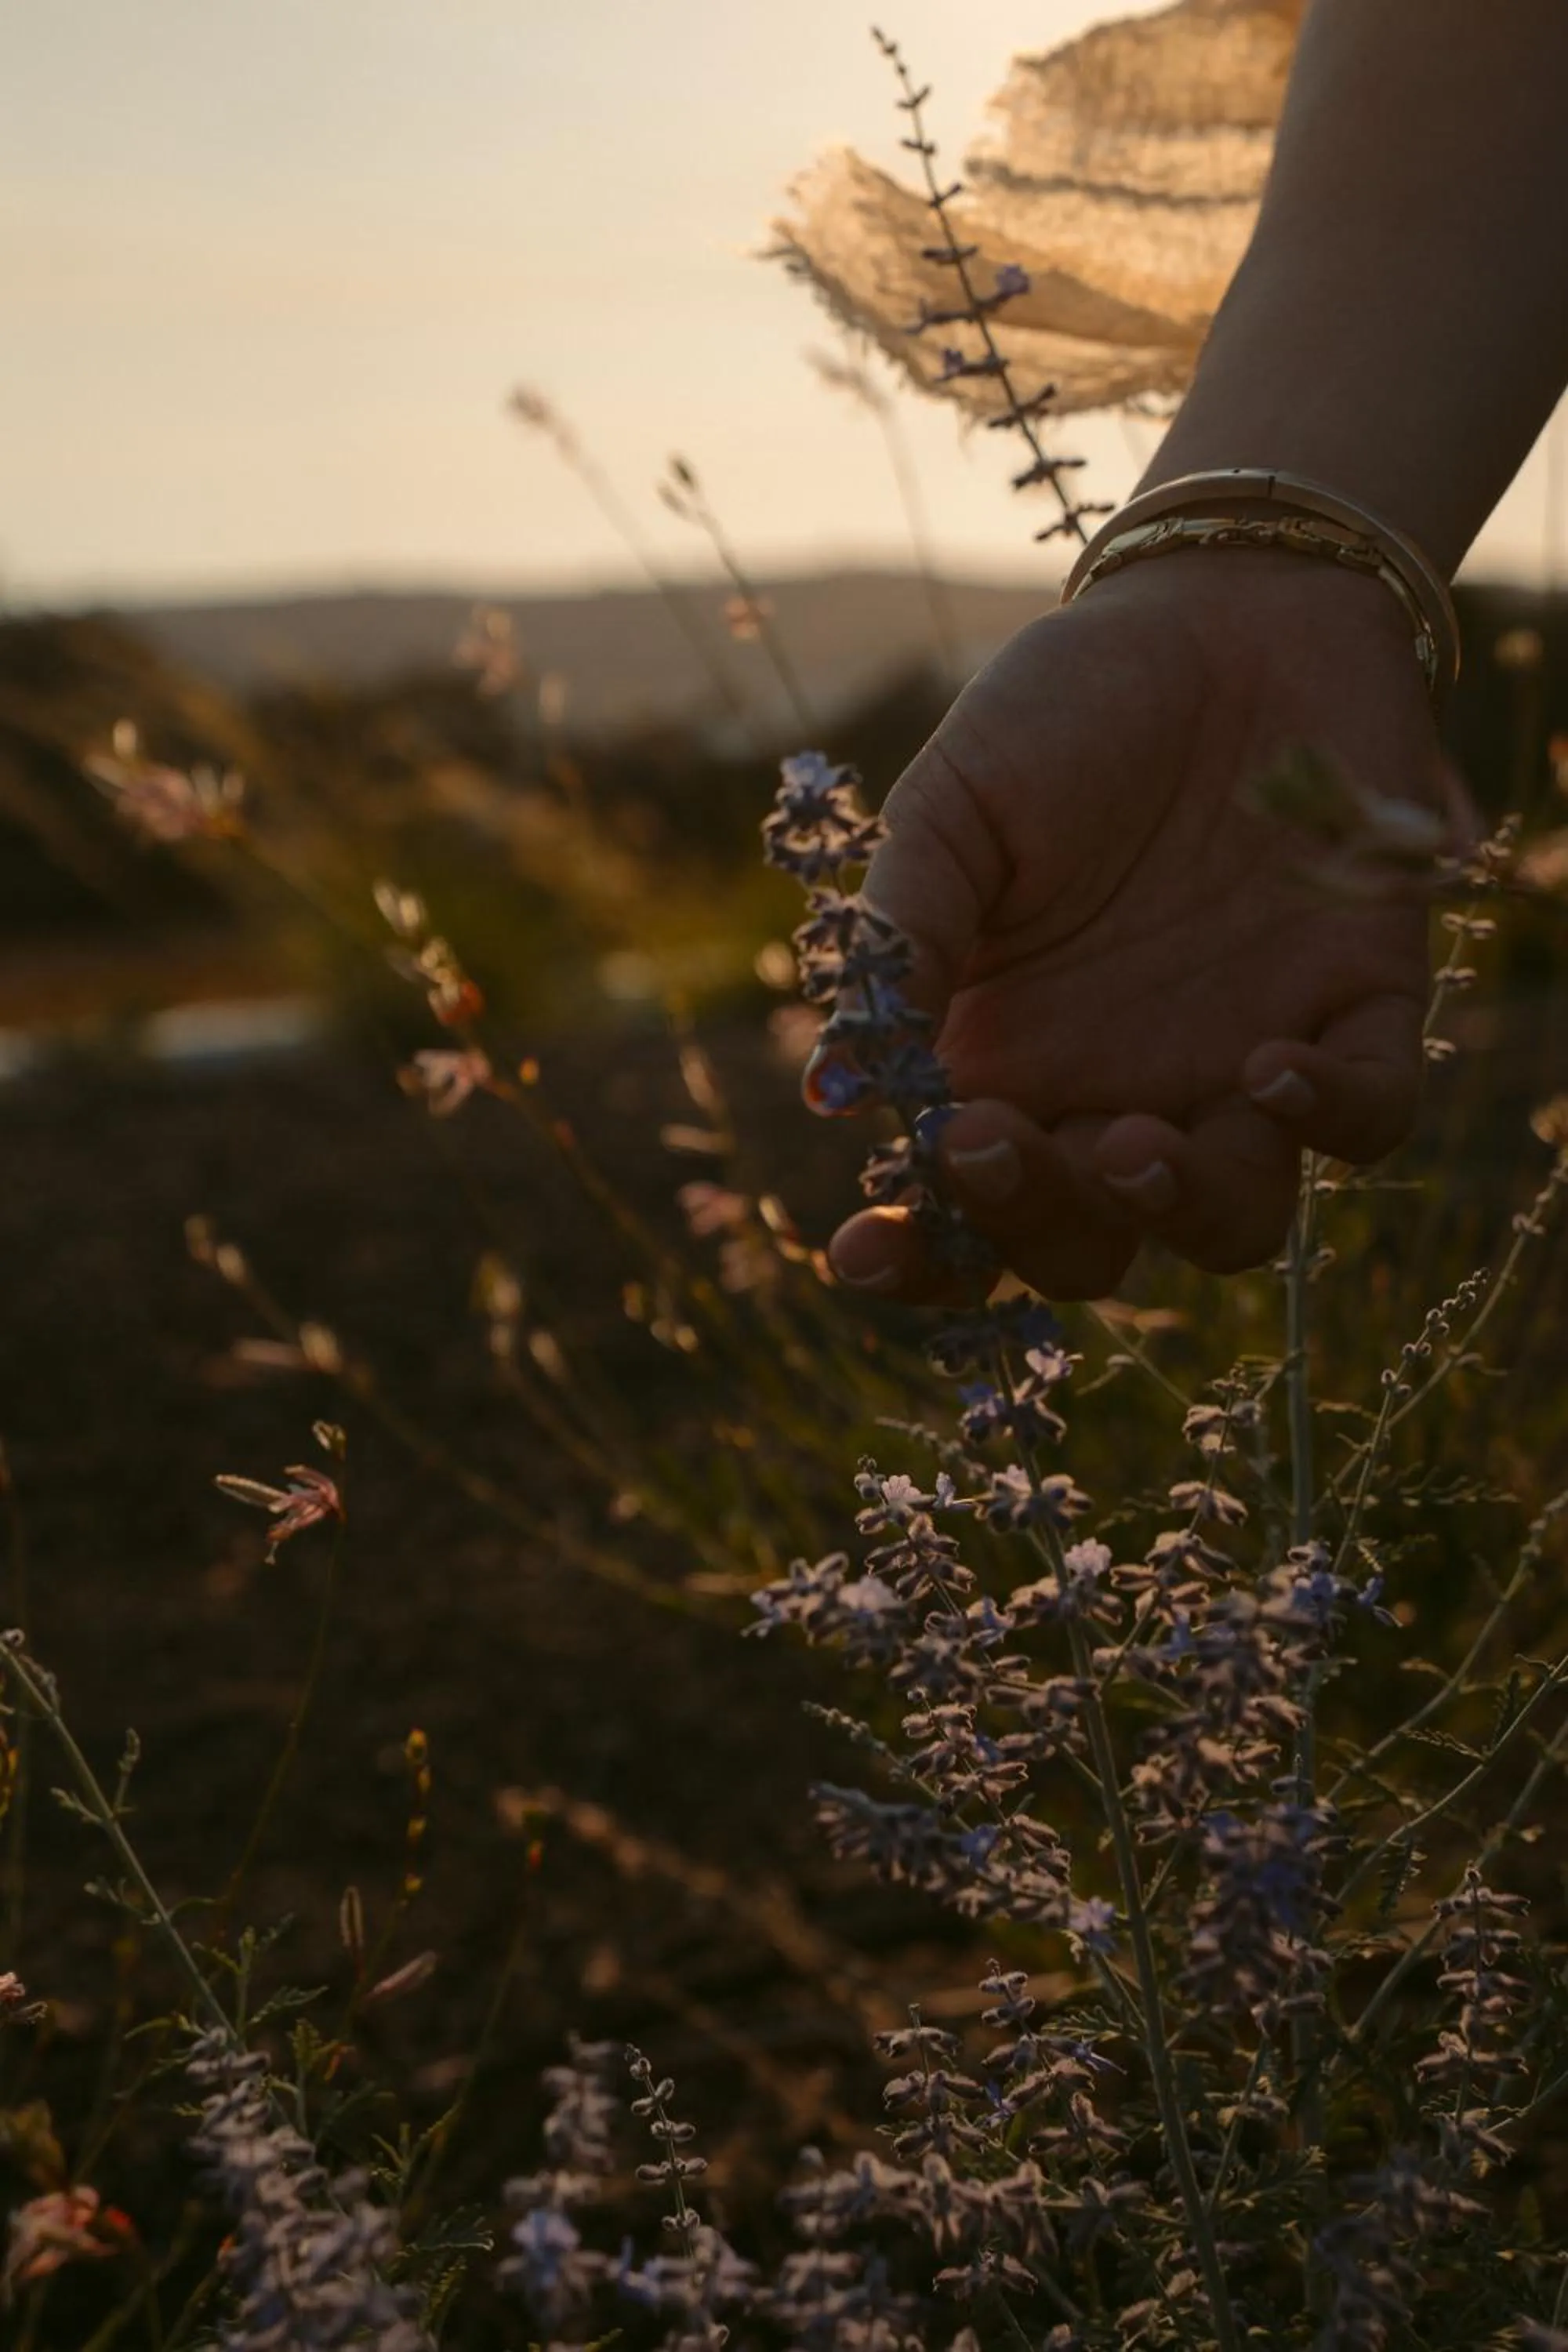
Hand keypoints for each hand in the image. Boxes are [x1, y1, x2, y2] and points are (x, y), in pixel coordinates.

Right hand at [823, 550, 1466, 1300]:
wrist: (1224, 608)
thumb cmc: (1067, 713)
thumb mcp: (954, 811)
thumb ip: (902, 939)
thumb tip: (833, 1088)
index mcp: (1014, 1061)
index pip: (964, 1210)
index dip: (916, 1256)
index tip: (857, 1253)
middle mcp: (1125, 1090)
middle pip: (1089, 1245)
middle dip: (1036, 1224)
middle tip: (991, 1138)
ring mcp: (1244, 1064)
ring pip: (1232, 1222)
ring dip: (1176, 1207)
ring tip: (1132, 1138)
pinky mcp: (1360, 1009)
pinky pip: (1366, 1120)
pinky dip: (1326, 1117)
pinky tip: (1271, 1060)